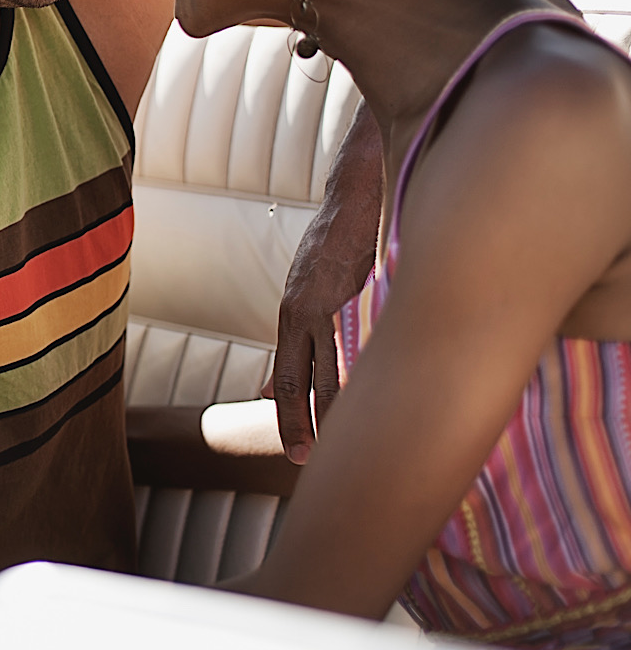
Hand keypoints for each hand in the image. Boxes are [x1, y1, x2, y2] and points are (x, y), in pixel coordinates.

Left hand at [265, 103, 381, 463]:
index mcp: (294, 309)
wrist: (362, 188)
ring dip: (326, 410)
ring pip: (323, 369)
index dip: (287, 412)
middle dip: (297, 422)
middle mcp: (299, 308)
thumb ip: (317, 321)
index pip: (288, 372)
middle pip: (296, 378)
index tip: (294, 449)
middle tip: (300, 461)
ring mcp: (320, 300)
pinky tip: (356, 405)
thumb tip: (313, 345)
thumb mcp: (320, 279)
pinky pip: (347, 344)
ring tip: (327, 446)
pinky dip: (350, 378)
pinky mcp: (345, 291)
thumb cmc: (347, 236)